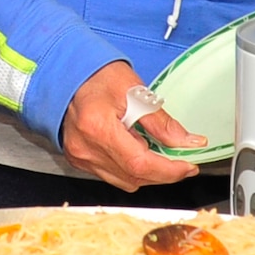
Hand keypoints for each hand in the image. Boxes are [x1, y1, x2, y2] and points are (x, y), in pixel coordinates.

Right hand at [60, 61, 200, 190]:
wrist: (66, 73)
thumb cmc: (95, 75)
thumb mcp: (134, 90)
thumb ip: (161, 121)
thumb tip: (187, 142)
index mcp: (97, 127)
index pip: (140, 164)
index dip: (169, 170)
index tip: (188, 166)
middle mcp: (85, 148)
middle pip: (134, 177)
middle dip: (163, 172)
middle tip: (181, 159)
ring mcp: (80, 157)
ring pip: (125, 181)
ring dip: (148, 173)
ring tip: (159, 153)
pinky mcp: (79, 160)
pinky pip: (112, 175)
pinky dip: (130, 169)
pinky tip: (137, 152)